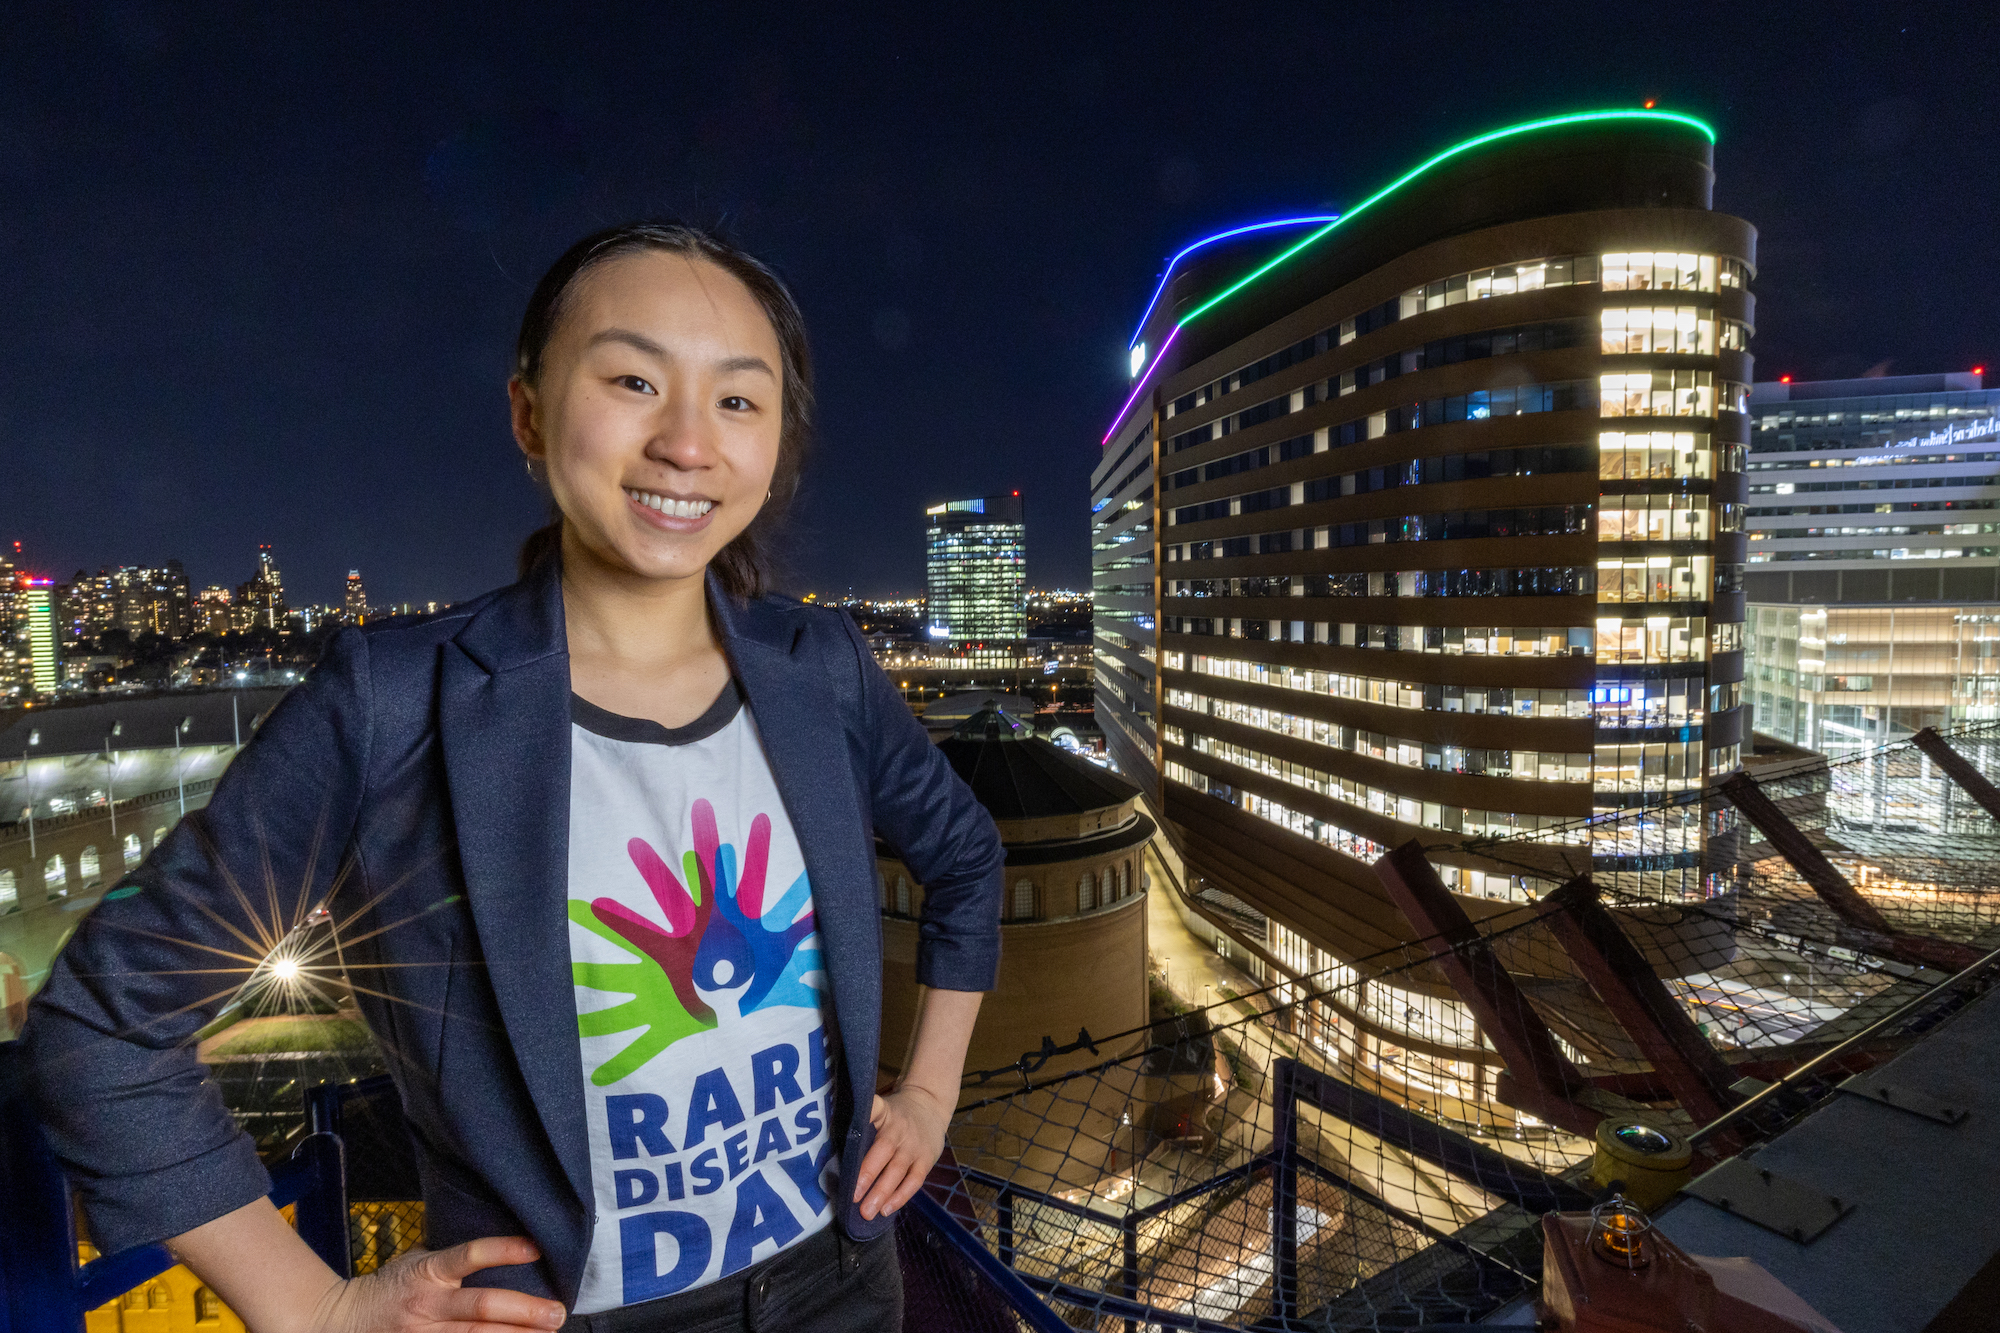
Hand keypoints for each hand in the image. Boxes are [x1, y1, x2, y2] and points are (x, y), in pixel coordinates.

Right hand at [308, 1237, 565, 1332]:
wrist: (341, 1321)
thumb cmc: (389, 1286)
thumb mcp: (415, 1260)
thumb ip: (449, 1257)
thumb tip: (496, 1235)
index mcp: (427, 1271)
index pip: (468, 1255)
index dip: (502, 1250)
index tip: (536, 1248)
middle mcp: (428, 1304)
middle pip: (481, 1307)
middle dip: (523, 1311)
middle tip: (557, 1312)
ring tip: (547, 1331)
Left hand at [853, 1085, 949, 1220]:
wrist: (930, 1107)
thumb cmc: (894, 1117)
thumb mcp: (880, 1110)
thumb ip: (862, 1127)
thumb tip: (829, 1153)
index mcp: (884, 1112)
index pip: (874, 1109)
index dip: (864, 1114)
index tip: (846, 1123)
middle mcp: (899, 1128)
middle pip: (884, 1148)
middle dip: (868, 1173)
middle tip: (853, 1197)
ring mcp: (914, 1145)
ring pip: (898, 1169)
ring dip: (882, 1192)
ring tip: (867, 1212)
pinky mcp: (926, 1160)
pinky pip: (914, 1181)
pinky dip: (900, 1197)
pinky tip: (886, 1210)